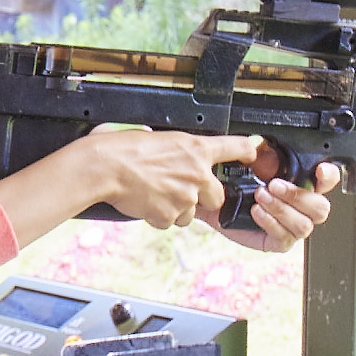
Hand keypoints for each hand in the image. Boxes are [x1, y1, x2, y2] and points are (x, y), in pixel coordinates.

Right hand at [81, 129, 264, 230]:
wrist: (103, 168)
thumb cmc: (119, 148)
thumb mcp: (147, 133)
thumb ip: (161, 140)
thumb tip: (150, 136)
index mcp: (195, 148)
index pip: (236, 147)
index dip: (247, 151)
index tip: (251, 154)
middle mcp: (197, 174)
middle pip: (217, 197)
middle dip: (202, 198)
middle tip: (181, 191)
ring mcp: (185, 198)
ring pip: (191, 214)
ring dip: (177, 209)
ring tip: (155, 195)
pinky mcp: (169, 215)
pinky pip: (169, 222)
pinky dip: (158, 217)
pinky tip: (144, 203)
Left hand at [212, 152, 341, 252]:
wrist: (215, 203)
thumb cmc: (235, 183)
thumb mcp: (250, 162)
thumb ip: (265, 154)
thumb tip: (264, 145)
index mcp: (303, 184)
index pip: (328, 180)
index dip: (329, 176)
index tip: (319, 170)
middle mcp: (302, 208)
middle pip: (321, 208)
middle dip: (298, 196)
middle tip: (273, 185)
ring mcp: (291, 226)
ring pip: (303, 225)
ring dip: (281, 209)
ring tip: (259, 197)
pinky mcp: (278, 241)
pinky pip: (285, 238)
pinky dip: (270, 223)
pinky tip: (256, 212)